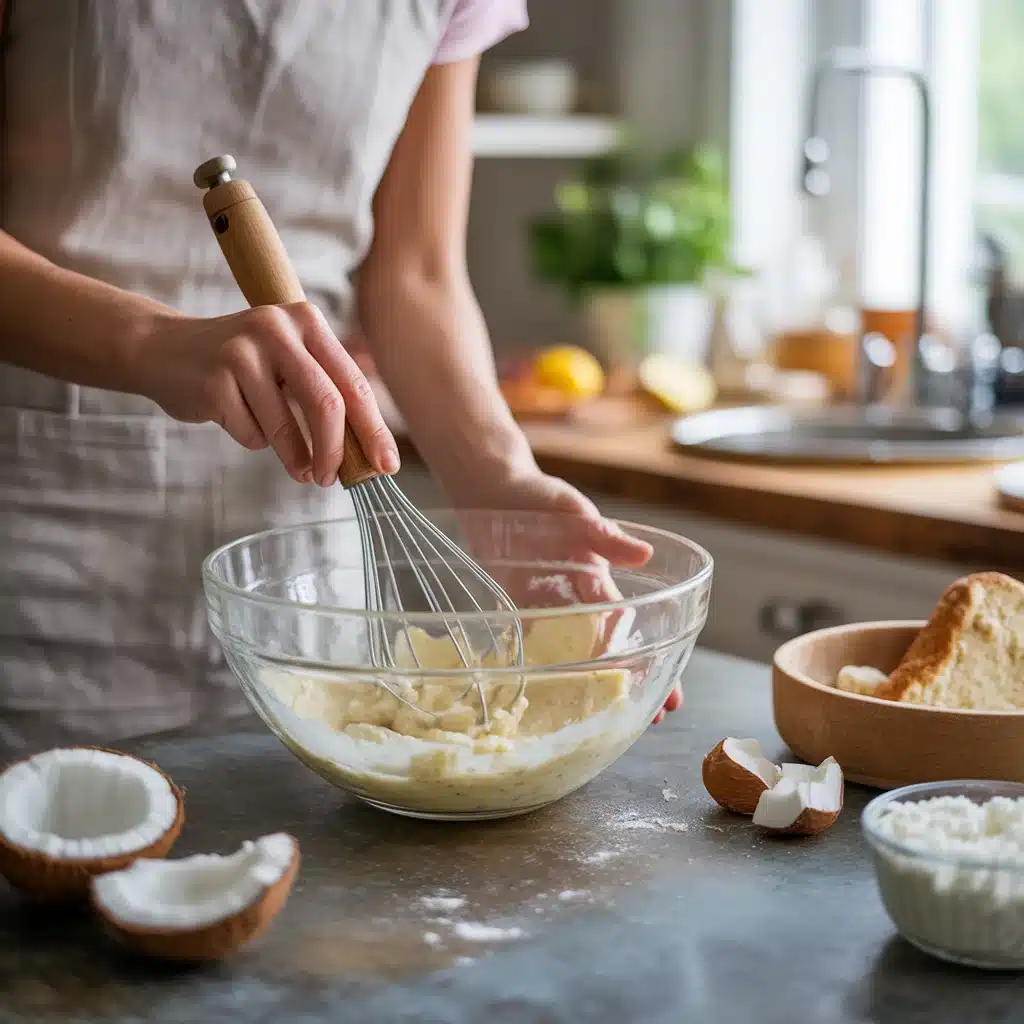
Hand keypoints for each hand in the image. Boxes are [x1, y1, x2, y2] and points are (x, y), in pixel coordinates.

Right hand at [132, 304, 399, 485]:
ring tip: (301, 471)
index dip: (373, 428)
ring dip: (296, 458)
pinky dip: (253, 440)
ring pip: (285, 425)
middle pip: (326, 403)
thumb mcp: (290, 364)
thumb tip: (367, 455)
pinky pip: (250, 432)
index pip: (353, 383)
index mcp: (307, 322)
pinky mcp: (214, 379)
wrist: (163, 350)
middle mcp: (277, 328)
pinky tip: (238, 419)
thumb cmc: (242, 366)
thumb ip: (326, 396)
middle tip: (336, 480)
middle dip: (336, 451)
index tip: (386, 465)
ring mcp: (242, 351)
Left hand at [447, 467, 681, 723]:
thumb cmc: (543, 500)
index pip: (626, 629)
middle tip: (656, 719)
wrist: (495, 492)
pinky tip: (547, 700)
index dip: (648, 660)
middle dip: (631, 684)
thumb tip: (645, 553)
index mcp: (596, 583)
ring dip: (592, 687)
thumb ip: (606, 537)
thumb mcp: (575, 514)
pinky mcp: (517, 611)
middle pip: (607, 652)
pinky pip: (530, 648)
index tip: (668, 691)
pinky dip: (540, 672)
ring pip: (574, 658)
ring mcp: (546, 610)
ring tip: (610, 720)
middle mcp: (576, 603)